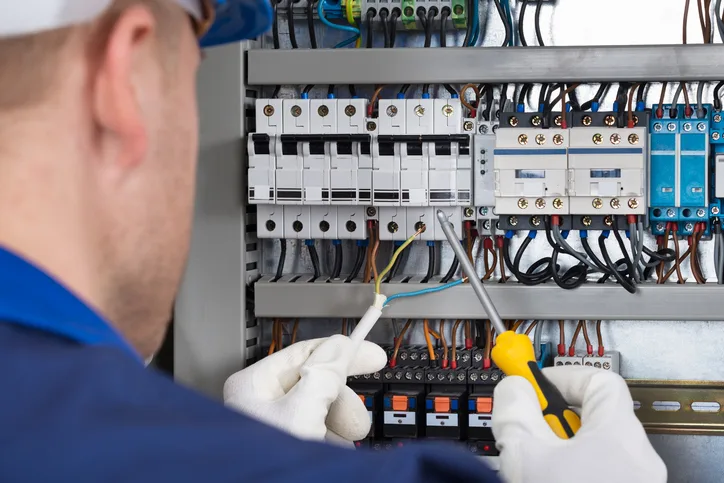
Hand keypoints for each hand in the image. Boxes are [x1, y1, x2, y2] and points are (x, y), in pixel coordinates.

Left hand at [223, 335, 386, 445]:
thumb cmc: (267, 466)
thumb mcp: (302, 411)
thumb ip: (324, 374)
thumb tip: (339, 346)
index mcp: (253, 386)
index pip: (305, 354)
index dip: (342, 351)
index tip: (372, 355)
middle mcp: (261, 404)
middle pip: (318, 385)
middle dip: (341, 404)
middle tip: (354, 422)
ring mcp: (274, 430)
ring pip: (322, 413)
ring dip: (337, 430)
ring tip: (335, 448)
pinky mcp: (288, 450)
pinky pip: (319, 436)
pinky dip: (330, 445)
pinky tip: (330, 456)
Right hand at [493, 366, 666, 482]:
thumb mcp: (526, 455)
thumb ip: (515, 412)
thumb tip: (513, 390)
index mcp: (619, 435)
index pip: (601, 380)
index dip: (562, 375)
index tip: (533, 382)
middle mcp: (637, 461)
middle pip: (594, 418)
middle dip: (553, 418)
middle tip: (523, 426)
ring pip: (592, 452)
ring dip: (557, 450)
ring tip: (529, 466)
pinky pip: (596, 477)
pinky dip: (568, 474)